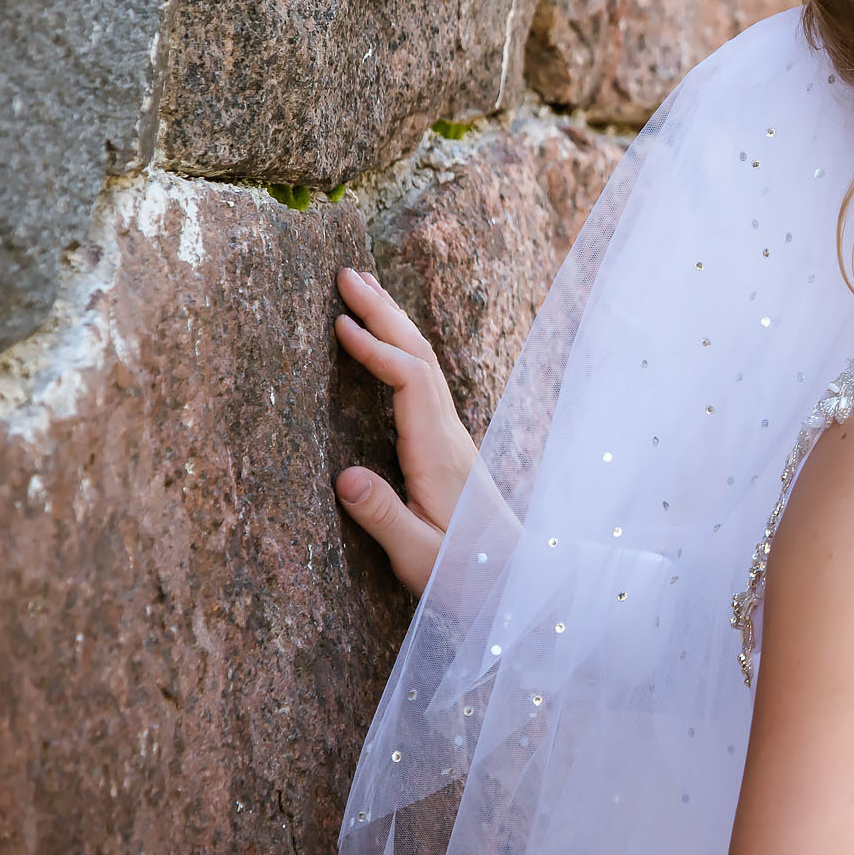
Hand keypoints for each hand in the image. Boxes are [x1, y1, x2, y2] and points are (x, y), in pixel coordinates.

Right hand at [332, 267, 475, 593]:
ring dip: (394, 323)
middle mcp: (449, 435)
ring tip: (363, 289)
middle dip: (384, 312)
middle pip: (419, 356)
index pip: (409, 381)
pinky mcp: (448, 446)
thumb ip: (383, 517)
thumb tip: (343, 476)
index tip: (339, 324)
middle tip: (346, 274)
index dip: (375, 349)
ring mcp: (452, 436)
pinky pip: (423, 381)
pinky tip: (387, 343)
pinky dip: (401, 349)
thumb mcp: (418, 556)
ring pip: (424, 363)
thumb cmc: (464, 574)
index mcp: (437, 453)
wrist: (514, 579)